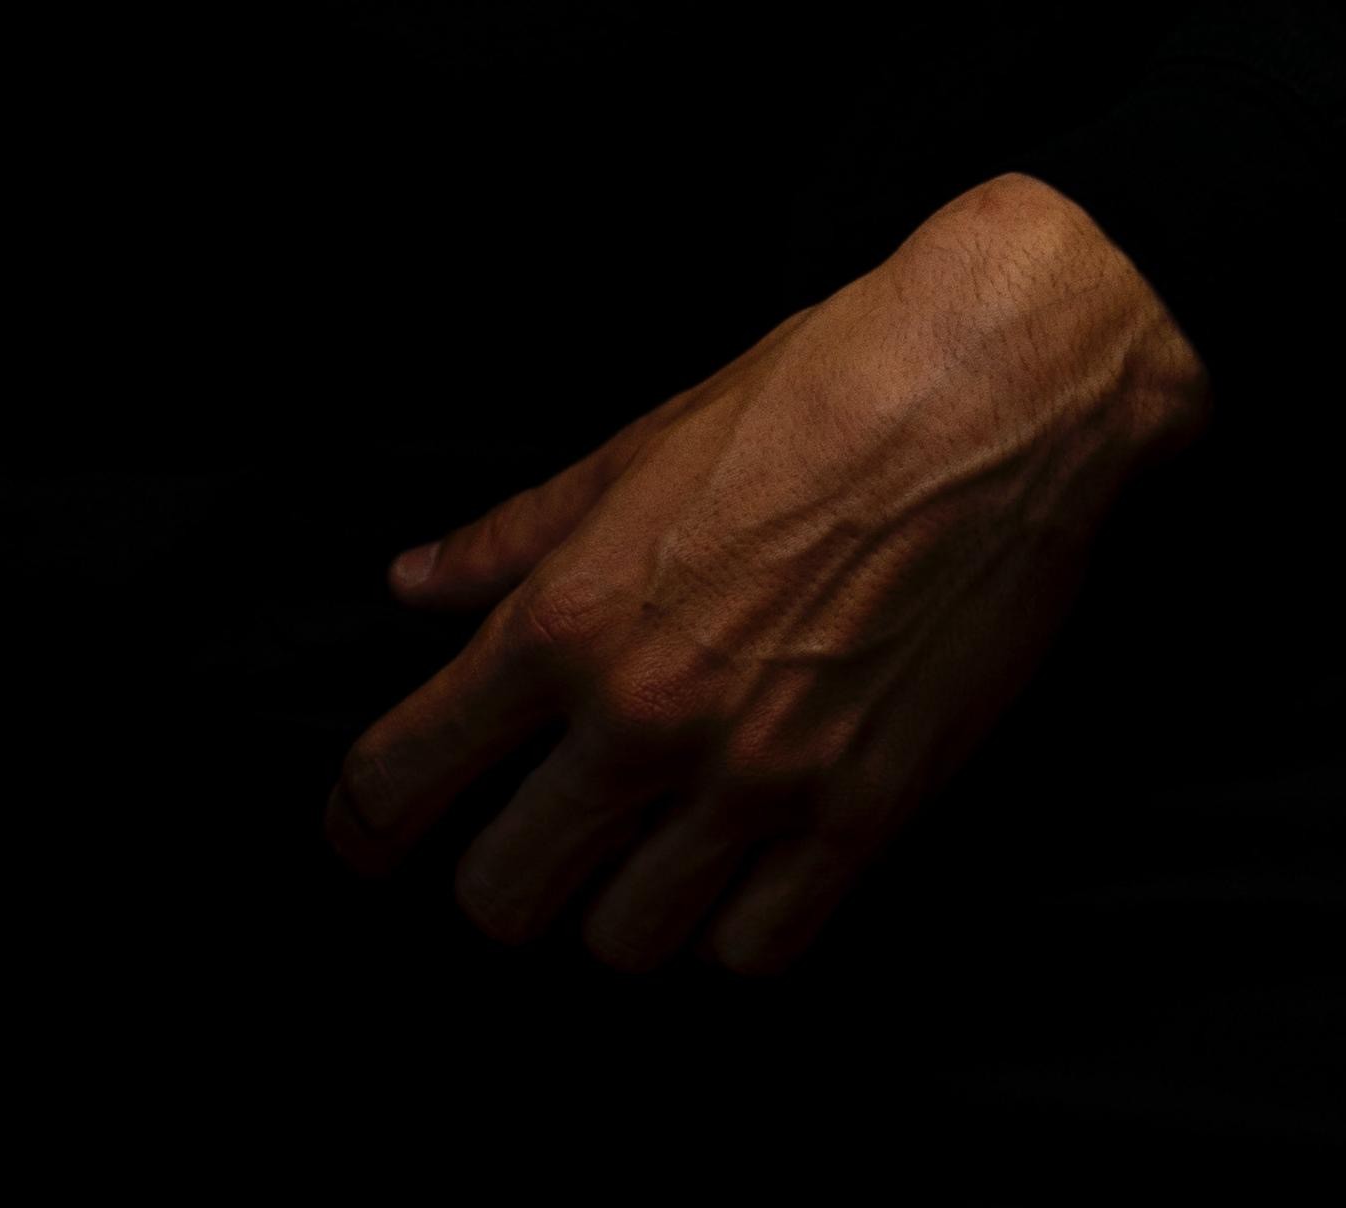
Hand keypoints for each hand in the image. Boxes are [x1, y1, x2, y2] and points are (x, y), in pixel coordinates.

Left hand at [324, 171, 1206, 977]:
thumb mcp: (637, 444)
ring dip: (617, 910)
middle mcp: (644, 718)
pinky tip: (742, 869)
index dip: (358, 825)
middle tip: (526, 841)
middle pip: (501, 898)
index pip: (405, 775)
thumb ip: (515, 536)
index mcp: (570, 619)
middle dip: (495, 879)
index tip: (358, 840)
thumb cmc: (814, 392)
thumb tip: (413, 584)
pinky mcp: (861, 819)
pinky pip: (755, 953)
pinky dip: (734, 929)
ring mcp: (754, 782)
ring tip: (643, 852)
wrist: (987, 395)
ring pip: (623, 945)